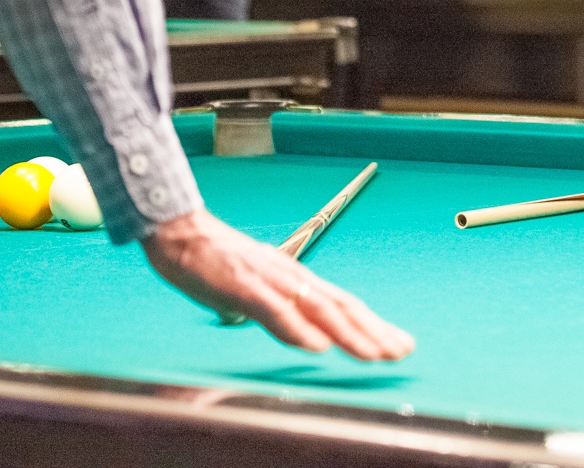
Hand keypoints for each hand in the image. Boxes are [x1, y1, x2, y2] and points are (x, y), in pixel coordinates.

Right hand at [141, 209, 412, 360]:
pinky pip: (274, 309)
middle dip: (374, 331)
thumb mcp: (257, 289)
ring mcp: (268, 280)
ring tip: (374, 354)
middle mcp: (290, 276)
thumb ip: (282, 311)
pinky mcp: (242, 285)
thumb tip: (306, 335)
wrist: (180, 230)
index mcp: (294, 277)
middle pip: (340, 306)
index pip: (342, 304)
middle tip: (403, 351)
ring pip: (317, 308)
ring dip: (349, 334)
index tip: (398, 343)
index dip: (372, 324)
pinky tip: (317, 346)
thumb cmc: (215, 260)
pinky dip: (297, 328)